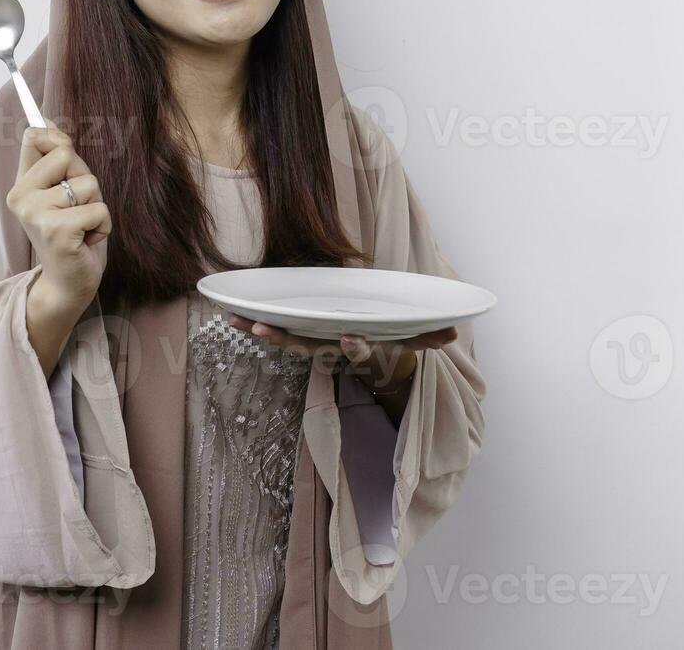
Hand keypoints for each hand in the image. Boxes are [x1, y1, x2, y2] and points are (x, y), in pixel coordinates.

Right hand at [7, 118, 111, 307]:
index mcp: (21, 185)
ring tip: (82, 227)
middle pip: (67, 154)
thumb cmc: (71, 236)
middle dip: (85, 179)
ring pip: (88, 183)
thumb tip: (45, 118)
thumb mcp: (62, 193)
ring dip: (96, 205)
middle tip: (77, 208)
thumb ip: (55, 161)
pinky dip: (103, 226)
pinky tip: (87, 241)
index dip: (56, 136)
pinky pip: (99, 209)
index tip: (65, 152)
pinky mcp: (57, 230)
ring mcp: (36, 214)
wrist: (67, 284)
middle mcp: (21, 197)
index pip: (33, 136)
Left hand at [227, 314, 458, 387]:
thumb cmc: (389, 345)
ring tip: (237, 319)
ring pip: (284, 342)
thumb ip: (429, 337)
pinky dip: (253, 325)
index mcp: (361, 350)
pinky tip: (229, 314)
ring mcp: (314, 347)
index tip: (348, 337)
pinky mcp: (300, 340)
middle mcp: (333, 352)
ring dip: (260, 332)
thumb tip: (454, 332)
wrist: (369, 368)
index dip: (353, 347)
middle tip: (263, 327)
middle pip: (306, 348)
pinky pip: (274, 333)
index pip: (358, 351)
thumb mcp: (410, 343)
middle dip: (283, 339)